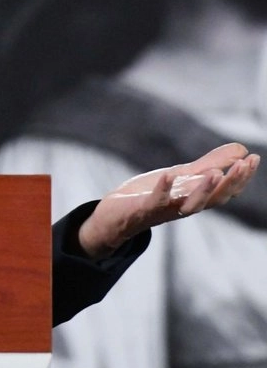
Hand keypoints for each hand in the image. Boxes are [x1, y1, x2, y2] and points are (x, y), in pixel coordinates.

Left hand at [78, 142, 259, 258]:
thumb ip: (208, 165)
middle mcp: (184, 208)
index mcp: (195, 199)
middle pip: (215, 199)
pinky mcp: (142, 211)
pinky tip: (167, 175)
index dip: (241, 177)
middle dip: (232, 183)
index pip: (225, 190)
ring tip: (215, 173)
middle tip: (246, 164)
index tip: (254, 158)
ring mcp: (164, 211)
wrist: (113, 218)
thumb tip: (240, 149)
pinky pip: (154, 203)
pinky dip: (162, 190)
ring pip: (190, 206)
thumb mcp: (181, 176)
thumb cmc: (149, 196)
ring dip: (204, 191)